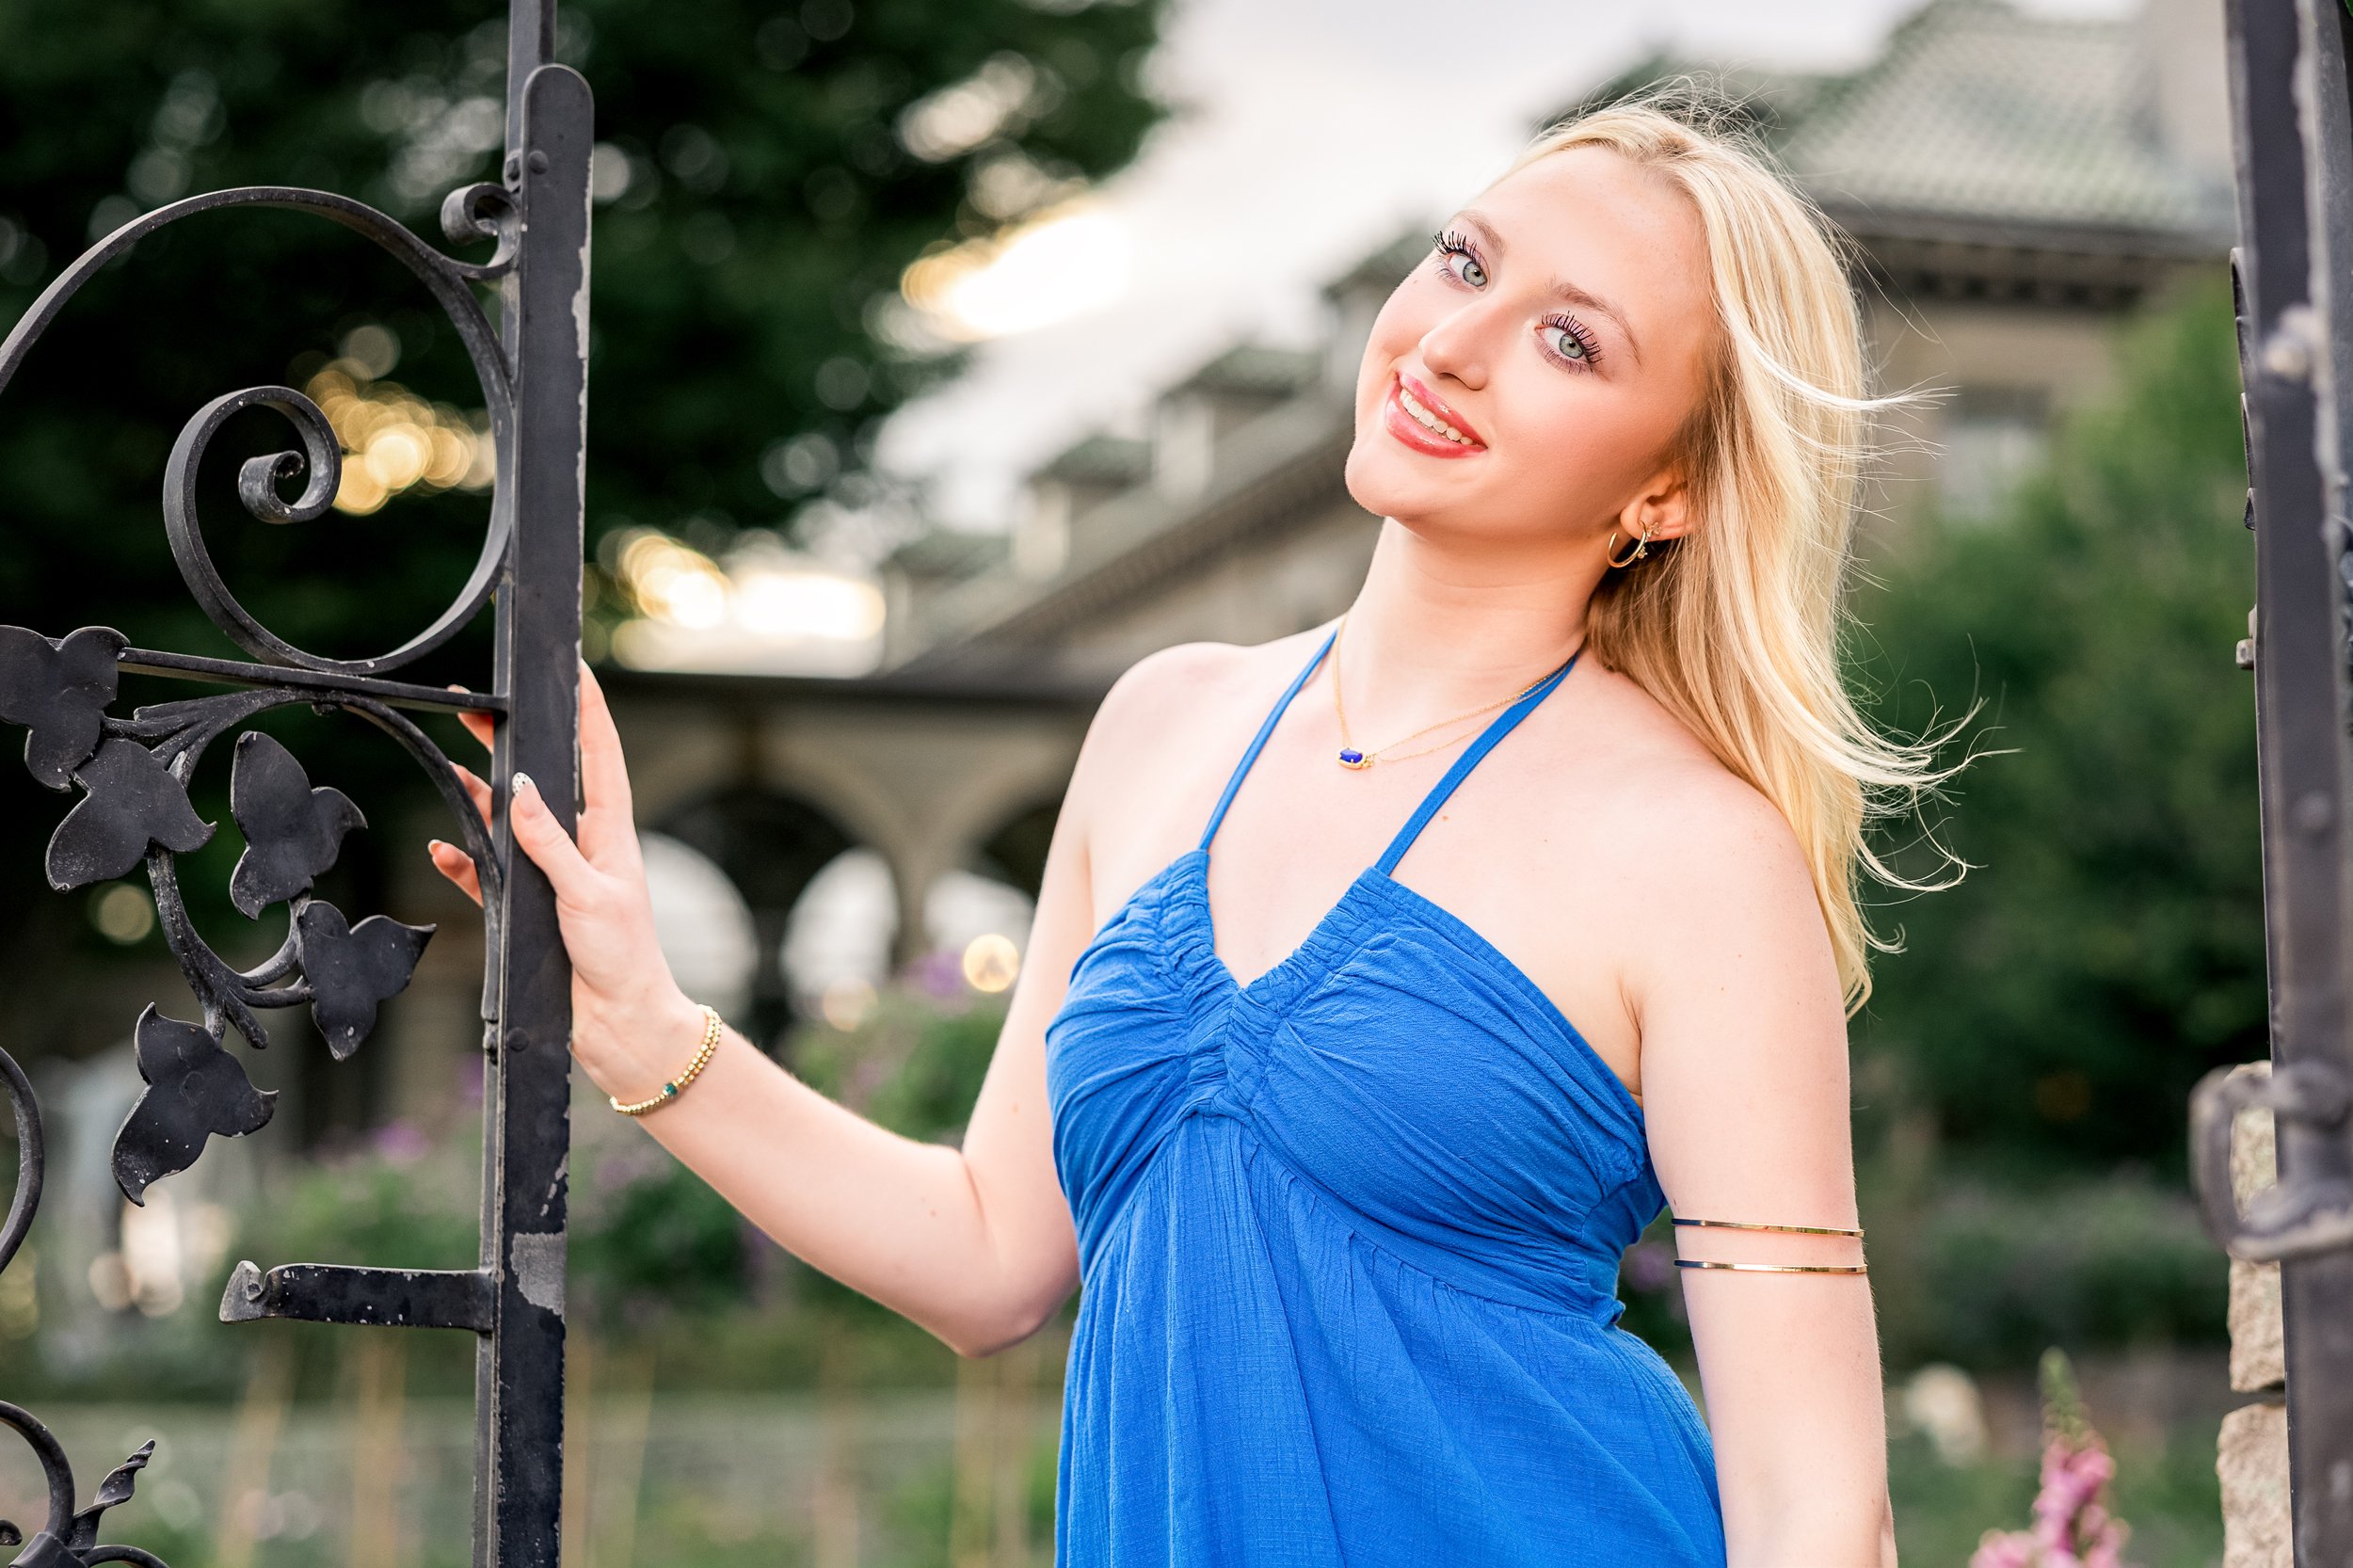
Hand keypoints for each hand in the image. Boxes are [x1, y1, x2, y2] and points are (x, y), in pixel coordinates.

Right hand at [427, 661, 702, 1098]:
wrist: (619, 1025)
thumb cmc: (621, 957)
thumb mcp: (586, 893)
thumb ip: (550, 842)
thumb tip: (519, 787)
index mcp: (610, 831)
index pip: (599, 754)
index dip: (587, 708)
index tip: (573, 666)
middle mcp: (582, 845)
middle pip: (541, 779)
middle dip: (509, 741)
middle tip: (472, 703)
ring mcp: (555, 875)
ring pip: (508, 823)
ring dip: (477, 798)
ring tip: (446, 764)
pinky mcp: (529, 909)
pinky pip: (488, 876)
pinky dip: (464, 863)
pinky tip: (442, 851)